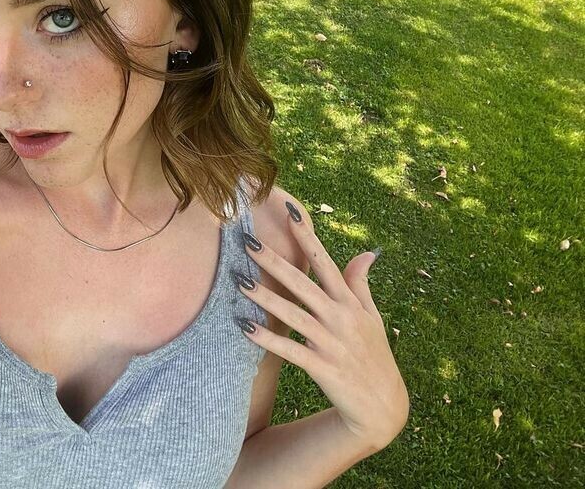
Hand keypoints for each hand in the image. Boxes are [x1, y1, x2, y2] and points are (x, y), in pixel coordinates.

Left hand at [237, 202, 409, 449]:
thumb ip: (362, 285)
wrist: (383, 407)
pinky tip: (244, 327)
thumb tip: (368, 252)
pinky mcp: (323, 367)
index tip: (290, 212)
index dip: (308, 238)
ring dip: (264, 297)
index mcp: (352, 304)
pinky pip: (289, 350)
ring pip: (293, 314)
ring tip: (238, 280)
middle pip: (303, 284)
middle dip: (274, 261)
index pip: (326, 263)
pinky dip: (268, 338)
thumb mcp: (372, 318)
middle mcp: (342, 319)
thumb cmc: (374, 356)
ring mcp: (332, 343)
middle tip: (246, 242)